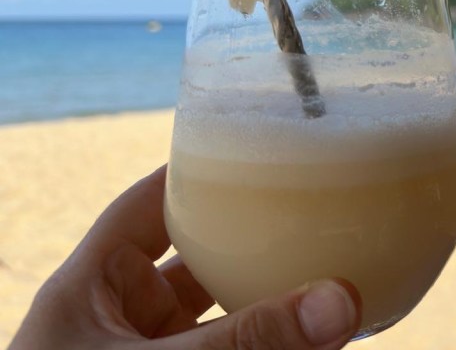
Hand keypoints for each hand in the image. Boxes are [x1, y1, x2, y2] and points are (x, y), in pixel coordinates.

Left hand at [11, 166, 360, 349]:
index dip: (199, 171)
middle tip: (313, 212)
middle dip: (250, 238)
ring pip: (217, 315)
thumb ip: (246, 342)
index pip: (148, 203)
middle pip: (193, 256)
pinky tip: (314, 339)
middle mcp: (119, 320)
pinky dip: (267, 345)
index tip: (260, 149)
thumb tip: (343, 300)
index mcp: (89, 288)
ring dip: (265, 299)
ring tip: (326, 269)